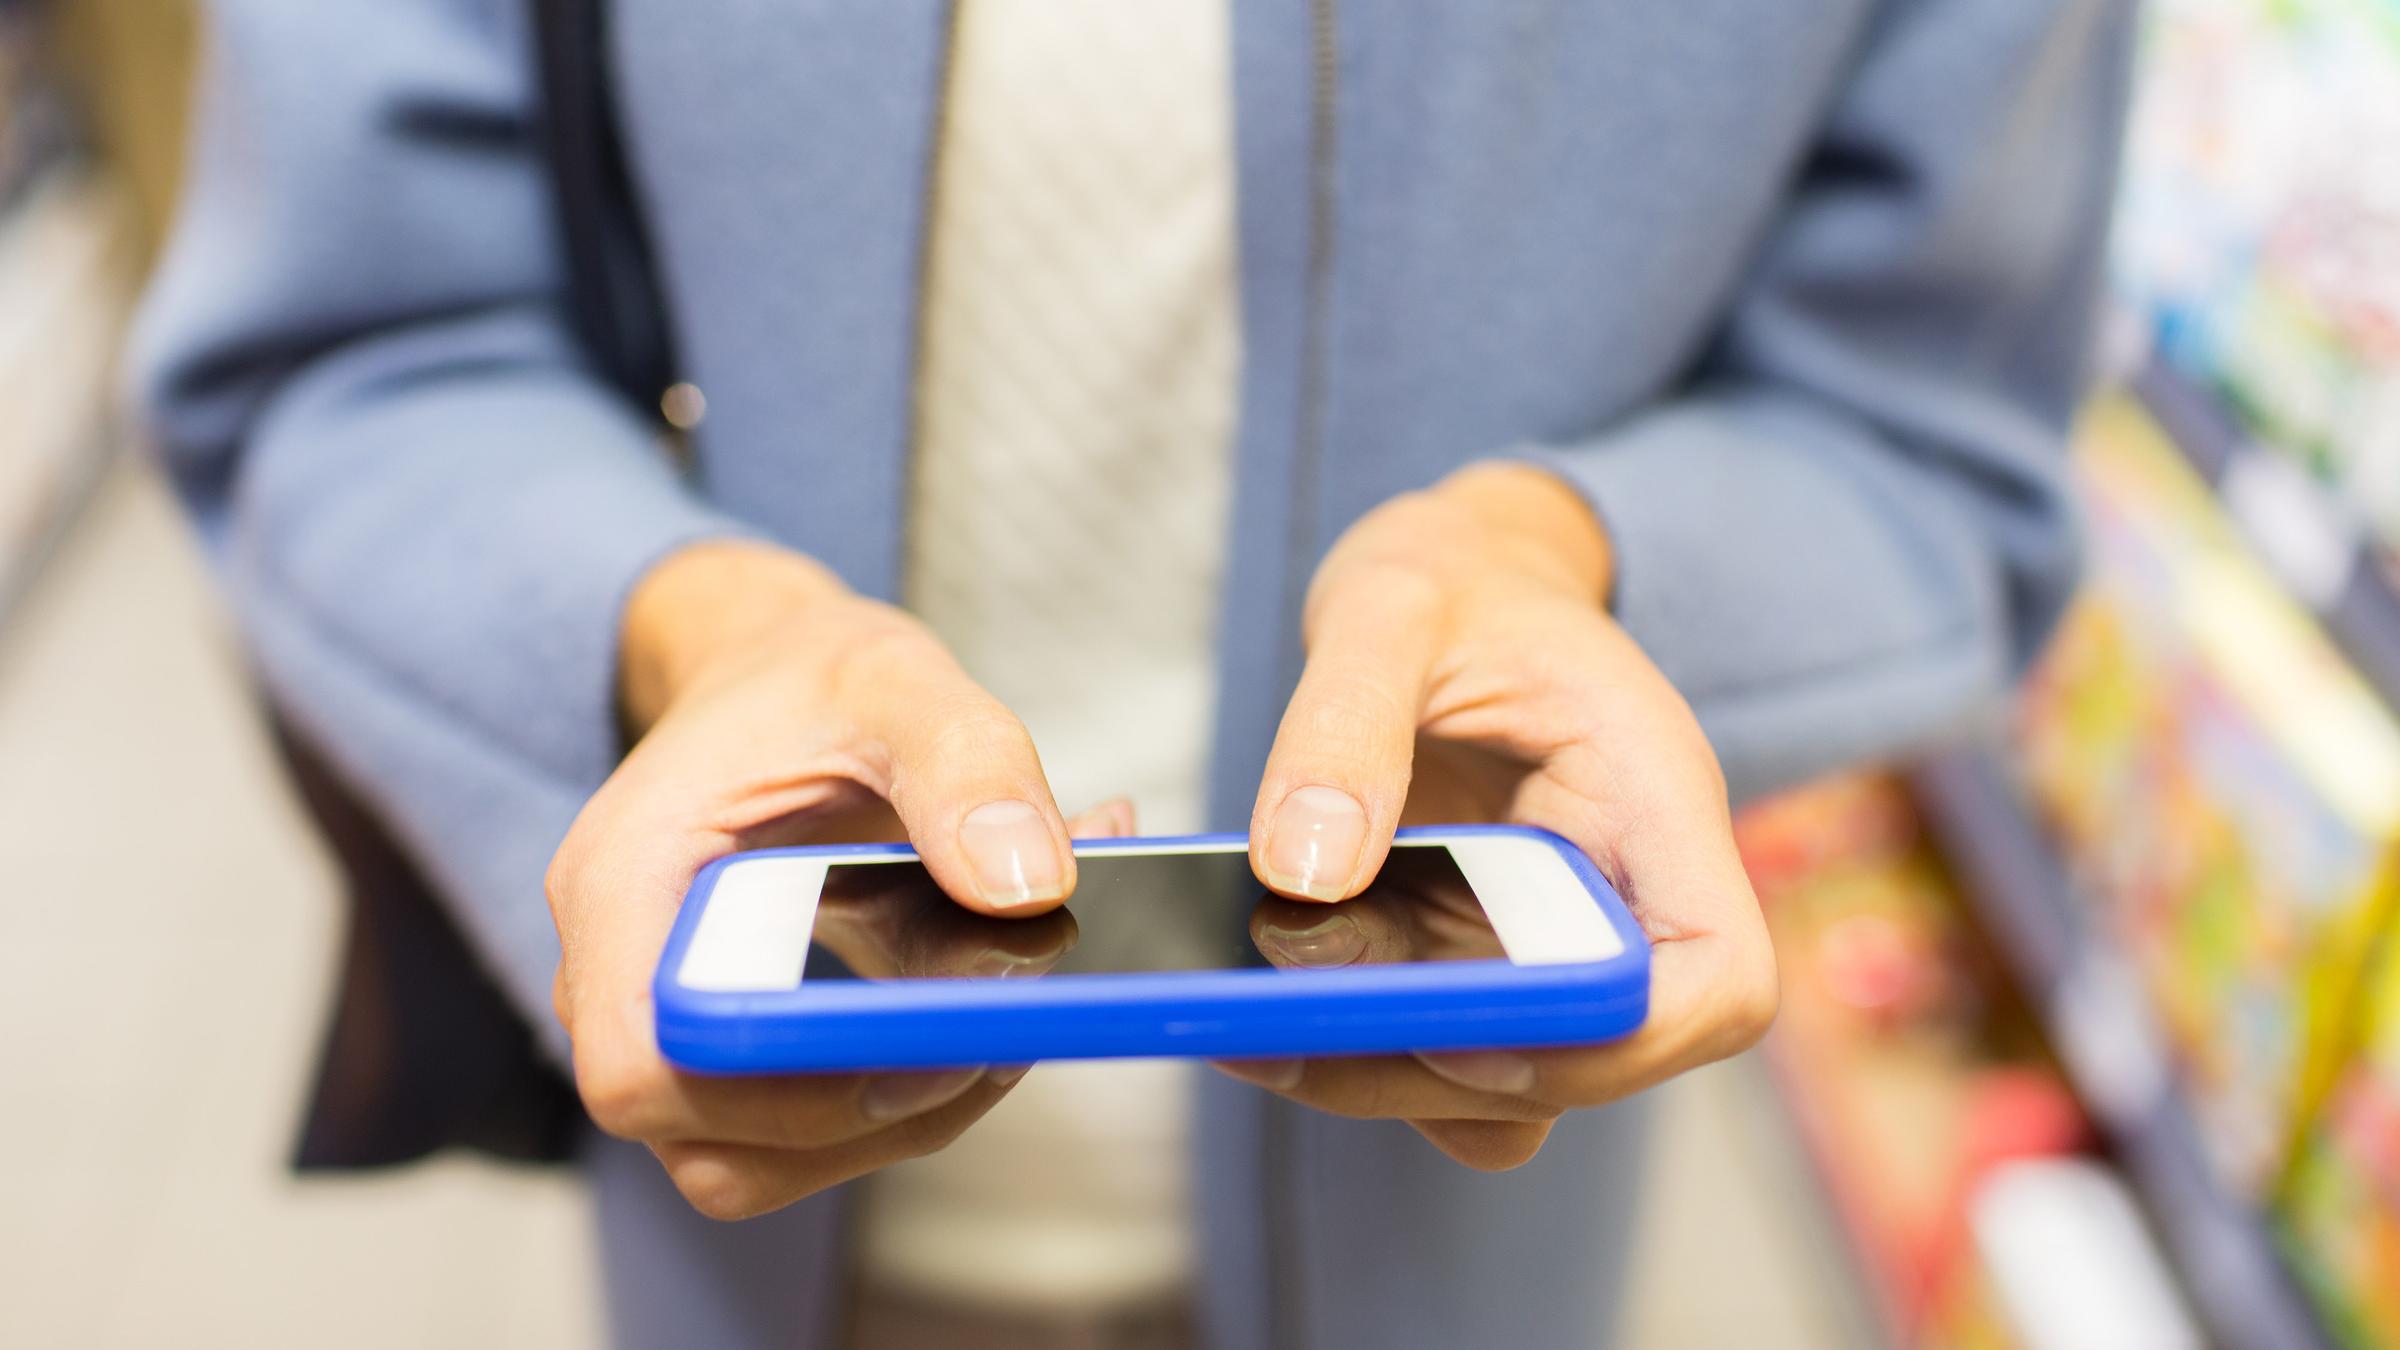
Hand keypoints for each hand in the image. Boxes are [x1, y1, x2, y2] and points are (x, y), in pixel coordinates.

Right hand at [548, 540, 1121, 1219]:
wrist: (781, 681)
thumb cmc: (816, 680)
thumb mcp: (901, 682)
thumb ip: (970, 765)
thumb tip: (1030, 887)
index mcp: (623, 880)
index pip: (641, 1064)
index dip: (774, 1091)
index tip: (917, 1039)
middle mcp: (623, 975)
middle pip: (707, 1143)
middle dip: (869, 1112)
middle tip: (996, 1031)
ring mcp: (673, 1028)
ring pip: (760, 1162)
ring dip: (898, 1119)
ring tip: (1008, 1019)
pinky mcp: (737, 1055)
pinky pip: (803, 1132)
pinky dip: (908, 1097)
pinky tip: (992, 1010)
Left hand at [1222, 463, 1777, 1169]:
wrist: (1449, 580)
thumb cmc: (1450, 579)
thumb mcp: (1387, 602)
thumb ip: (1345, 720)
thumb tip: (1305, 871)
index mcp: (1653, 799)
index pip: (1722, 978)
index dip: (1619, 1038)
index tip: (1472, 1027)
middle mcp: (1624, 892)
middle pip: (1600, 1058)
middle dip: (1446, 1071)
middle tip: (1282, 1029)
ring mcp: (1555, 944)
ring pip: (1514, 1087)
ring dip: (1386, 1082)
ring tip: (1247, 1023)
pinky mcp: (1483, 965)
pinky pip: (1445, 1061)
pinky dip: (1356, 1058)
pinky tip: (1258, 1005)